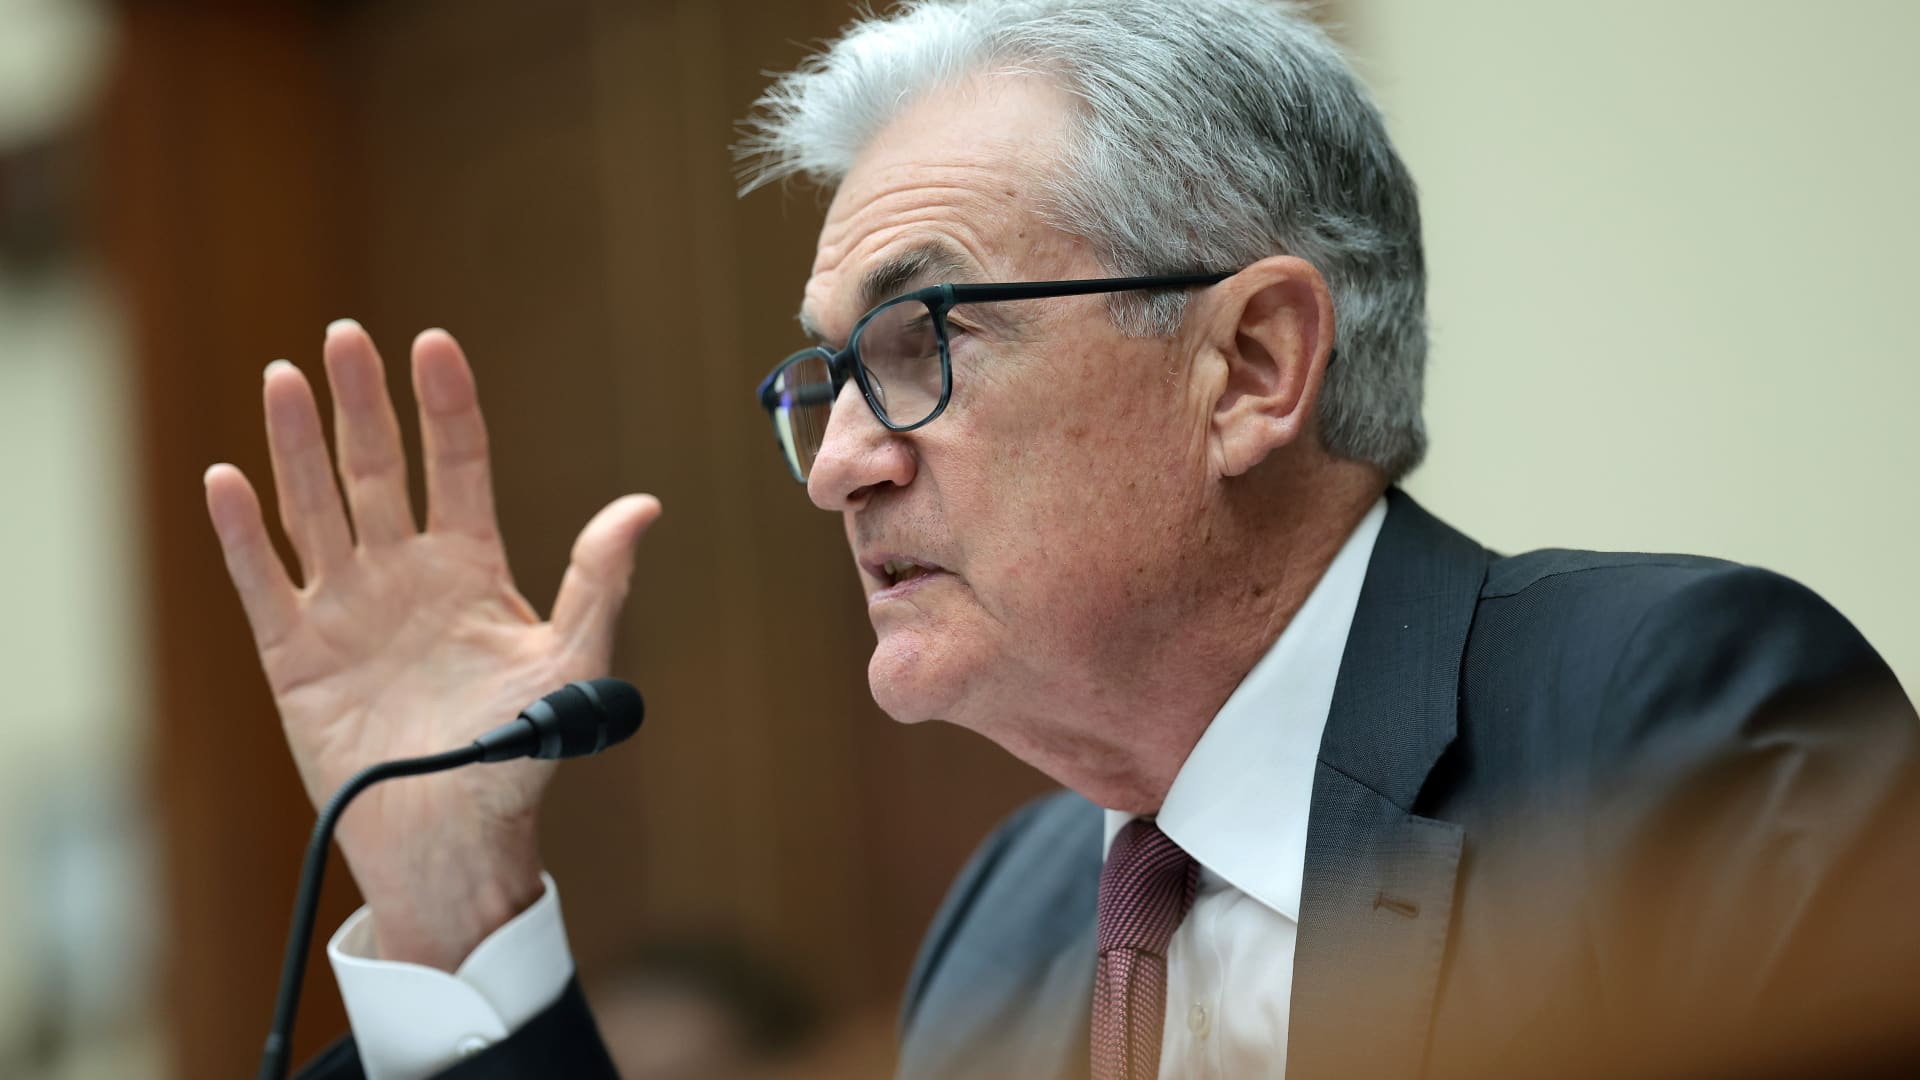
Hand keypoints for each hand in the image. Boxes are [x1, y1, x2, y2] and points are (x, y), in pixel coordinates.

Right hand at [203, 321, 660, 969]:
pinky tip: (227, 479)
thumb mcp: (572, 662)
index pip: (455, 464)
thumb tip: (644, 506)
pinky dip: (243, 534)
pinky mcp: (296, 655)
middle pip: (375, 469)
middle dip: (361, 403)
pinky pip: (262, 582)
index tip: (434, 344)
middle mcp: (403, 573)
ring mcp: (346, 608)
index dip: (445, 405)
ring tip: (282, 377)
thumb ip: (598, 581)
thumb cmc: (518, 754)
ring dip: (296, 445)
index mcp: (470, 566)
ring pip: (315, 508)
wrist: (455, 837)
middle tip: (344, 336)